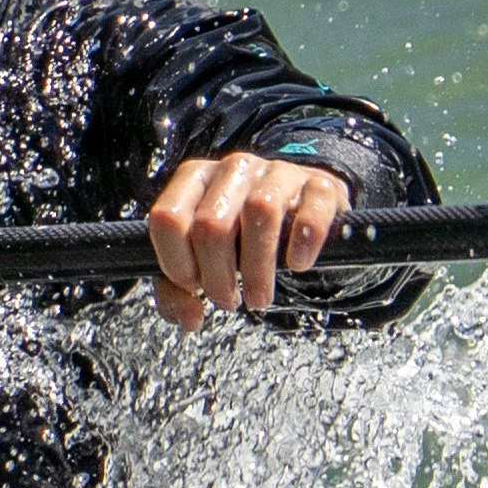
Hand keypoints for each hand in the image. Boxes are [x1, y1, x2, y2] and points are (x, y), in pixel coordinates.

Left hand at [146, 152, 350, 331]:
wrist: (301, 211)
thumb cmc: (242, 239)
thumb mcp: (203, 260)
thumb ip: (177, 292)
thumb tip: (190, 317)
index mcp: (195, 180)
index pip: (168, 217)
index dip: (176, 263)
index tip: (194, 287)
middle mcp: (233, 169)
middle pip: (211, 223)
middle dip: (217, 277)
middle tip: (229, 301)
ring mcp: (278, 173)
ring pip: (259, 211)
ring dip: (256, 269)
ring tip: (258, 298)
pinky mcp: (320, 185)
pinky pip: (311, 209)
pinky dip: (304, 242)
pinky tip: (297, 265)